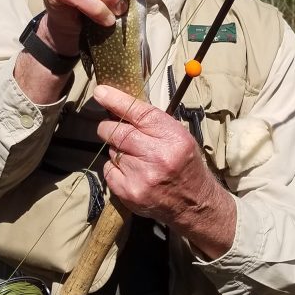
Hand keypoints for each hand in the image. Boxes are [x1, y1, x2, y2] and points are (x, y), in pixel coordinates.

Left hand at [93, 84, 235, 259]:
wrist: (193, 202)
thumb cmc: (184, 163)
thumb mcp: (178, 136)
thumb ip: (151, 122)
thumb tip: (119, 105)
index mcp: (173, 138)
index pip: (139, 113)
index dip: (117, 101)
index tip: (100, 92)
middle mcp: (157, 156)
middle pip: (118, 132)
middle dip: (109, 127)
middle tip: (111, 127)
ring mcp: (141, 176)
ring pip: (113, 151)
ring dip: (117, 150)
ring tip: (135, 157)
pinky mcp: (129, 192)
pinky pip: (108, 170)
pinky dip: (115, 168)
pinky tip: (131, 172)